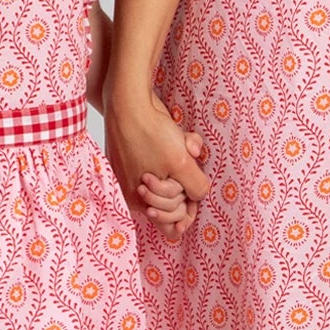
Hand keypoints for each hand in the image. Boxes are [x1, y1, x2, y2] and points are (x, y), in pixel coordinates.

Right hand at [105, 92, 208, 244]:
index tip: (194, 202)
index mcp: (140, 202)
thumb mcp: (181, 164)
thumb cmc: (149, 133)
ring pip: (174, 181)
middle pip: (173, 206)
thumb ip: (195, 188)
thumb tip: (200, 197)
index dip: (186, 216)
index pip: (170, 228)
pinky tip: (180, 138)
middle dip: (185, 186)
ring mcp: (139, 175)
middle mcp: (137, 193)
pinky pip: (169, 163)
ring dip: (184, 165)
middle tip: (182, 166)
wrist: (128, 101)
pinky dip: (179, 152)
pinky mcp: (143, 158)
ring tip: (182, 146)